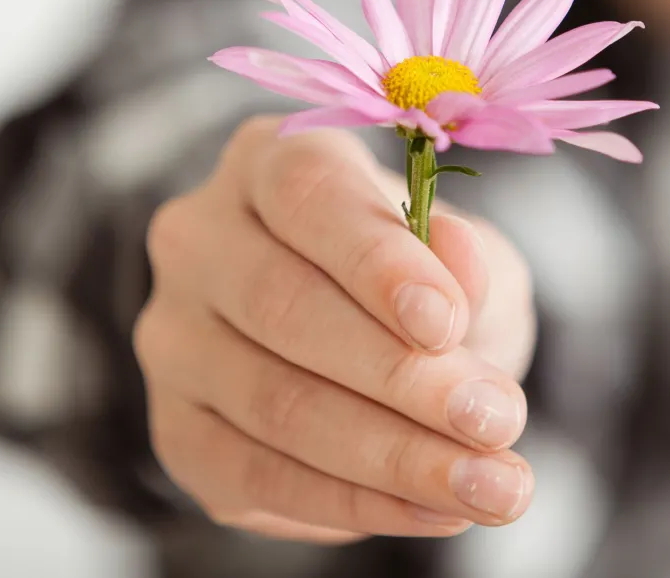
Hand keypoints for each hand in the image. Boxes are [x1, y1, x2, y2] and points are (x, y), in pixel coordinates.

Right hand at [136, 116, 535, 545]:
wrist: (369, 346)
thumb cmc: (422, 282)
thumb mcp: (468, 256)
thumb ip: (468, 260)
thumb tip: (457, 267)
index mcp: (266, 161)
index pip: (306, 195)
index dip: (375, 261)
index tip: (446, 324)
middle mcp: (198, 240)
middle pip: (282, 307)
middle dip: (401, 376)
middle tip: (495, 422)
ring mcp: (174, 338)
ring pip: (272, 403)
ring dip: (393, 455)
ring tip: (492, 484)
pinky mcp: (177, 428)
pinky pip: (257, 476)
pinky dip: (355, 502)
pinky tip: (433, 508)